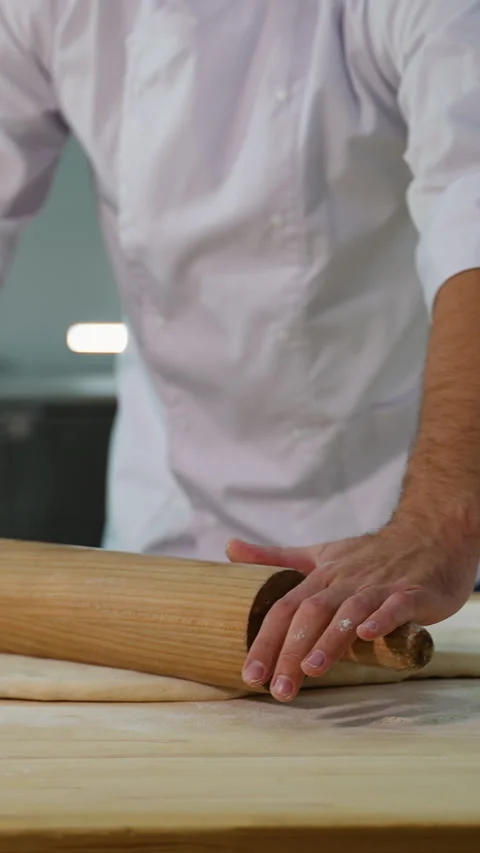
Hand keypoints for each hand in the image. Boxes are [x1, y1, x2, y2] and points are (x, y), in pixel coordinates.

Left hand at [226, 522, 477, 702]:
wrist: (428, 535)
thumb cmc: (369, 555)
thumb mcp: (319, 554)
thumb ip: (275, 558)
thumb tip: (229, 547)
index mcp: (321, 576)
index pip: (285, 608)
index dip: (265, 640)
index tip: (250, 675)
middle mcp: (345, 581)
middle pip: (310, 613)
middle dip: (291, 651)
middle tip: (277, 689)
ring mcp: (378, 586)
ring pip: (349, 611)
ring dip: (330, 639)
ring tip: (311, 670)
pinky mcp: (411, 592)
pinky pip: (394, 605)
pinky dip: (381, 618)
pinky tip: (368, 635)